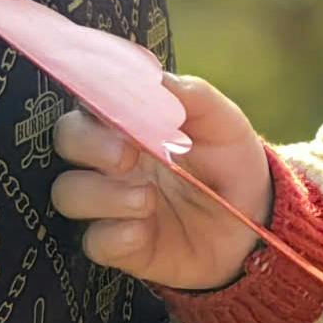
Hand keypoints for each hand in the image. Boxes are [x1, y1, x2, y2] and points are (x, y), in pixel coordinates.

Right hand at [51, 74, 270, 290]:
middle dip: (89, 144)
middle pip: (68, 140)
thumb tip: (155, 78)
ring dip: (103, 194)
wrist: (254, 217)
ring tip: (148, 198)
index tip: (118, 102)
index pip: (91, 100)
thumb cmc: (230, 161)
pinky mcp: (120, 244)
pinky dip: (114, 235)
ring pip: (69, 192)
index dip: (95, 98)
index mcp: (131, 123)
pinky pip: (95, 241)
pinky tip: (144, 228)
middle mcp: (111, 160)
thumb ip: (191, 96)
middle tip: (127, 156)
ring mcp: (111, 203)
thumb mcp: (223, 122)